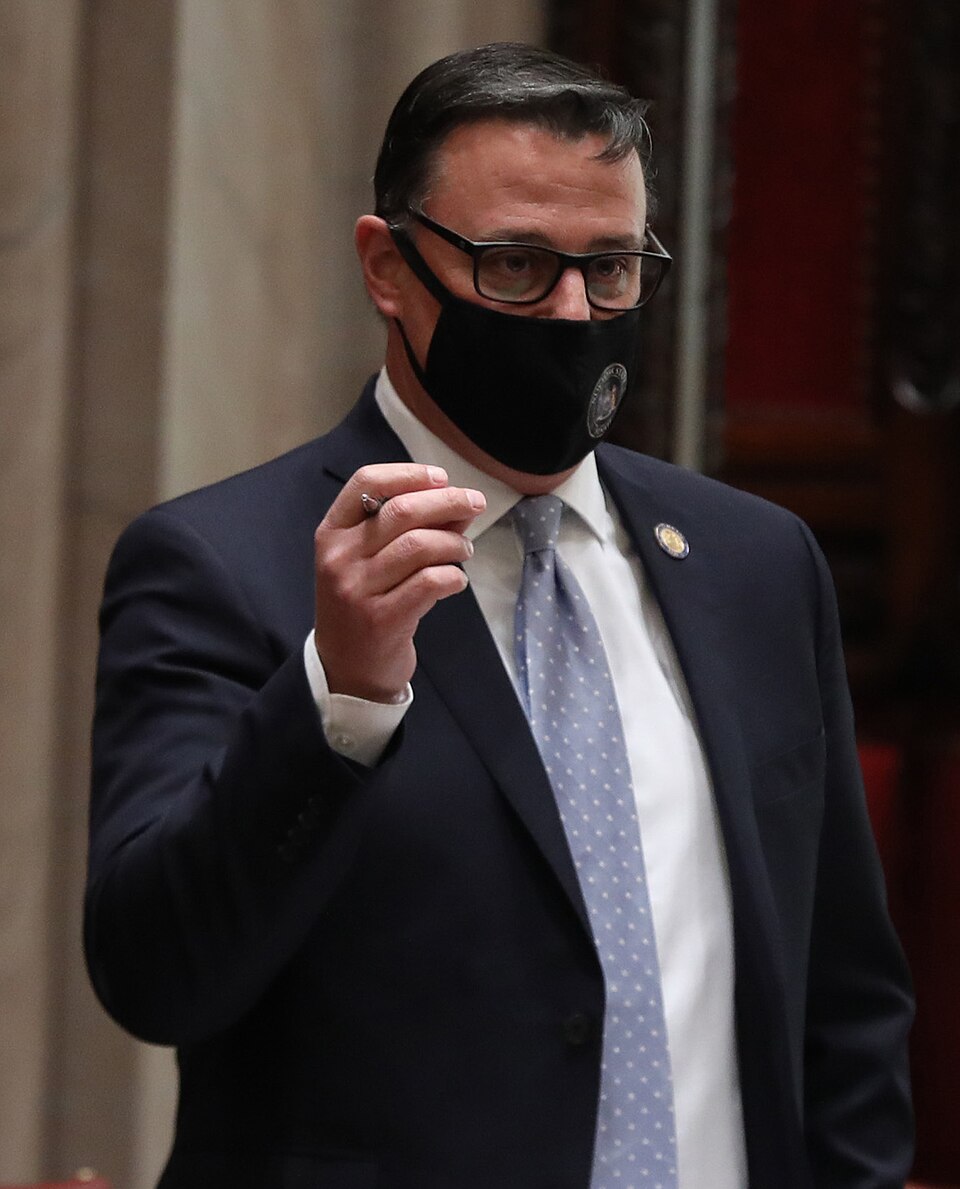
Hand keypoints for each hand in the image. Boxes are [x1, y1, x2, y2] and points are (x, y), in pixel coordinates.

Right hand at [314, 463, 485, 701]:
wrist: (347, 670)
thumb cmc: (363, 605)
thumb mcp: (370, 562)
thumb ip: (407, 527)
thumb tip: (456, 502)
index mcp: (332, 534)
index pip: (365, 482)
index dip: (408, 474)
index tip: (441, 478)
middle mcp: (339, 558)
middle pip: (402, 511)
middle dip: (448, 502)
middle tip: (475, 503)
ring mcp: (358, 590)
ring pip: (420, 545)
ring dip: (454, 543)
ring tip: (464, 550)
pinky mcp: (382, 619)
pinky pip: (430, 582)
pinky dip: (453, 576)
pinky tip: (456, 581)